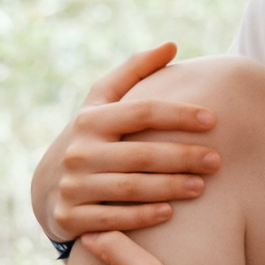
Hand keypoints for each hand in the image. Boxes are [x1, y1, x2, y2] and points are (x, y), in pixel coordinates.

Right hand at [41, 44, 217, 238]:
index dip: (179, 114)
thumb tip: (172, 45)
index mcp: (90, 120)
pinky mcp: (71, 218)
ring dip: (169, 187)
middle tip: (216, 161)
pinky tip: (170, 213)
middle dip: (182, 157)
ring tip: (202, 186)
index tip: (212, 119)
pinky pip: (113, 219)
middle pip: (141, 154)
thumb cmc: (90, 138)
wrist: (47, 189)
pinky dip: (142, 216)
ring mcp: (73, 186)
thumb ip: (135, 71)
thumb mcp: (101, 102)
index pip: (141, 112)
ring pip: (130, 188)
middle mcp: (79, 152)